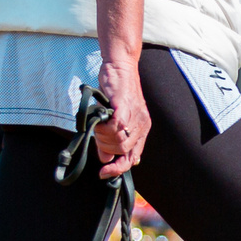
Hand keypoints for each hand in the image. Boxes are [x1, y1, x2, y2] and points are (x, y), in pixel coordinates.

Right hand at [93, 57, 150, 176]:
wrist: (120, 66)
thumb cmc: (116, 91)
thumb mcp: (115, 118)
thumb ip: (111, 139)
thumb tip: (105, 158)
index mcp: (142, 129)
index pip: (133, 157)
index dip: (118, 168)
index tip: (104, 173)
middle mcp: (142, 124)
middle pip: (123, 150)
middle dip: (106, 147)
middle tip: (98, 136)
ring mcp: (134, 116)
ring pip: (118, 140)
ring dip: (103, 137)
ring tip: (99, 126)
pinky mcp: (124, 106)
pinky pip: (116, 126)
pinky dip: (105, 127)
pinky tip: (101, 120)